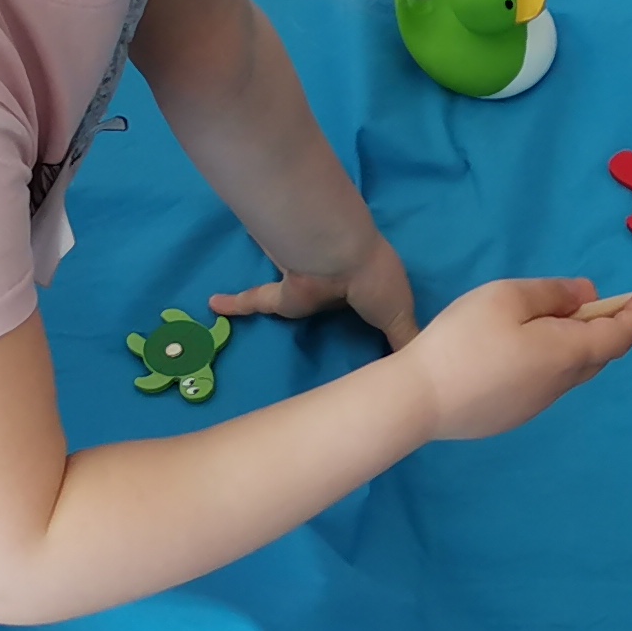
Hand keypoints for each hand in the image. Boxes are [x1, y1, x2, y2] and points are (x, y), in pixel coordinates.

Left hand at [214, 227, 419, 346]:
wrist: (342, 257)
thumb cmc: (376, 286)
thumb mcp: (400, 319)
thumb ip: (404, 342)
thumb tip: (417, 372)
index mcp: (367, 293)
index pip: (364, 308)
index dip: (363, 318)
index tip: (360, 338)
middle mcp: (334, 288)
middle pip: (325, 304)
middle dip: (321, 307)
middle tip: (315, 332)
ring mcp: (305, 289)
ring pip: (288, 301)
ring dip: (280, 303)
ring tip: (267, 321)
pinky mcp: (280, 295)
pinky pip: (254, 300)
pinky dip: (235, 303)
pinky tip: (214, 305)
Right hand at [391, 275, 631, 440]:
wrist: (418, 401)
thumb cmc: (464, 340)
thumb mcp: (507, 297)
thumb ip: (553, 294)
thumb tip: (589, 297)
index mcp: (566, 353)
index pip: (618, 336)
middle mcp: (560, 384)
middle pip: (597, 355)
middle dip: (606, 328)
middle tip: (592, 303)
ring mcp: (536, 405)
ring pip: (569, 371)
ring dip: (573, 345)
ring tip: (546, 321)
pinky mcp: (511, 416)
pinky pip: (544, 383)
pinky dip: (548, 361)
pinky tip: (517, 350)